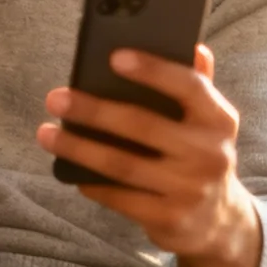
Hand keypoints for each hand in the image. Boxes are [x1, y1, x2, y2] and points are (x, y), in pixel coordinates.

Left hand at [35, 45, 263, 266]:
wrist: (219, 221)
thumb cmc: (200, 154)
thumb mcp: (207, 122)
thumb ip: (197, 84)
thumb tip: (191, 45)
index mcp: (219, 119)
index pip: (189, 86)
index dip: (153, 70)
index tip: (114, 57)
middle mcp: (210, 154)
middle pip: (142, 125)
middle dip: (93, 111)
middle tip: (56, 98)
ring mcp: (190, 189)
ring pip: (122, 164)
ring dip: (78, 148)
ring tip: (46, 134)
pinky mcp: (170, 218)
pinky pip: (120, 197)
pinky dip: (91, 183)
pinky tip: (69, 171)